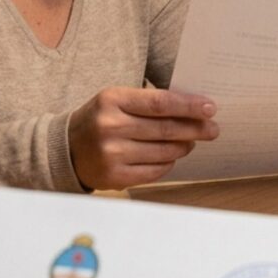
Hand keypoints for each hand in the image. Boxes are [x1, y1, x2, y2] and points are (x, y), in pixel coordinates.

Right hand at [68, 87, 217, 189]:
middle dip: (195, 129)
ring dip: (183, 146)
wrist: (65, 149)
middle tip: (212, 129)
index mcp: (112, 100)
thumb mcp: (116, 100)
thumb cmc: (100, 119)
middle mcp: (111, 126)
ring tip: (191, 142)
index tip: (210, 107)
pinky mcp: (115, 177)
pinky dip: (168, 163)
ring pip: (164, 152)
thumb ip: (148, 102)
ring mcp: (112, 154)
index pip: (160, 103)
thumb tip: (191, 109)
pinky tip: (172, 156)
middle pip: (166, 129)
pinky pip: (155, 171)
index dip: (189, 106)